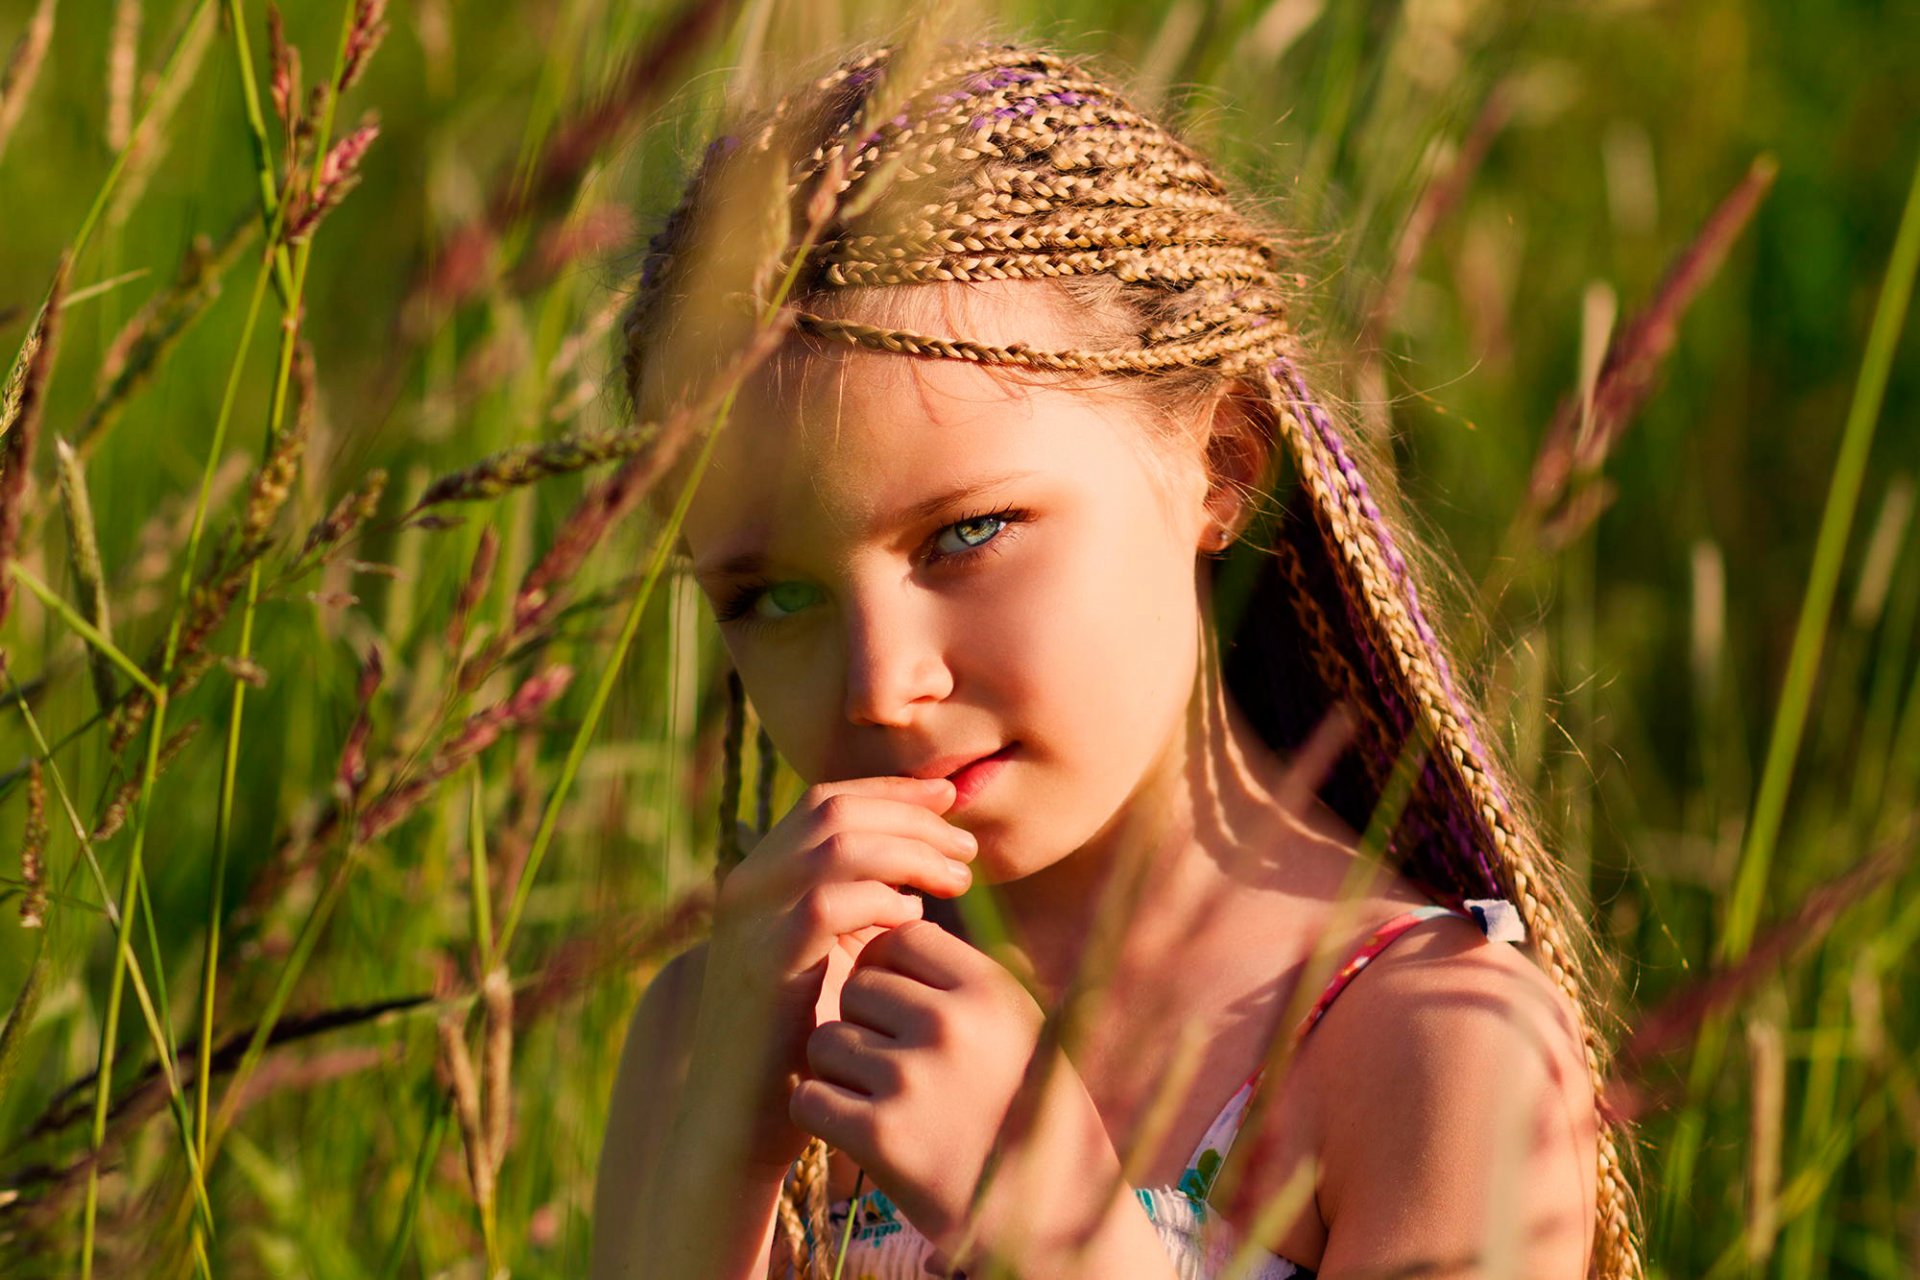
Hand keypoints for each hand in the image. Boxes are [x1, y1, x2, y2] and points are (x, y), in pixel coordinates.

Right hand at [695, 778, 978, 1170]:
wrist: (740, 1121)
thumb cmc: (798, 1044)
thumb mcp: (831, 960)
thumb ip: (861, 913)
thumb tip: (920, 877)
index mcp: (759, 876)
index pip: (827, 802)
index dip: (891, 794)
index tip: (949, 803)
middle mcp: (746, 886)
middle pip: (835, 811)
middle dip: (911, 817)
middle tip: (966, 848)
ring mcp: (750, 921)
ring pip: (836, 846)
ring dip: (909, 852)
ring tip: (957, 877)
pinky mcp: (765, 964)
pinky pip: (828, 904)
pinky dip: (880, 899)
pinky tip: (915, 918)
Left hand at [791, 920, 1131, 1272]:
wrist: (1052, 1221)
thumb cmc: (1037, 1119)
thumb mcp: (1028, 1032)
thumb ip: (974, 978)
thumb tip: (915, 922)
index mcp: (990, 990)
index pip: (903, 939)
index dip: (888, 968)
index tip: (897, 1004)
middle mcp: (952, 1024)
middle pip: (857, 986)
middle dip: (861, 1019)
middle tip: (885, 1061)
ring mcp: (913, 1079)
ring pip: (826, 1040)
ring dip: (837, 1069)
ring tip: (873, 1097)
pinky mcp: (880, 1136)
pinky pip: (810, 1096)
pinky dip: (821, 1113)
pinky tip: (853, 1129)